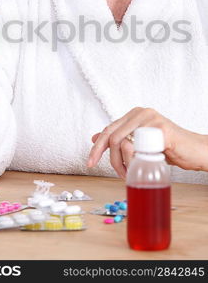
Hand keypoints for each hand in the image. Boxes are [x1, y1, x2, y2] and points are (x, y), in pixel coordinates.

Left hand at [87, 107, 207, 178]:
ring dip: (122, 162)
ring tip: (129, 173)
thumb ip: (121, 138)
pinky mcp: (161, 130)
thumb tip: (95, 137)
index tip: (90, 162)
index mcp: (134, 114)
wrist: (195, 151)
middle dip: (107, 157)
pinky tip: (140, 168)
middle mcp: (141, 113)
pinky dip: (136, 161)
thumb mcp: (141, 143)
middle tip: (111, 172)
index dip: (97, 147)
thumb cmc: (169, 148)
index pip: (108, 129)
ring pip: (122, 142)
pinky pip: (139, 148)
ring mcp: (151, 119)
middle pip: (112, 135)